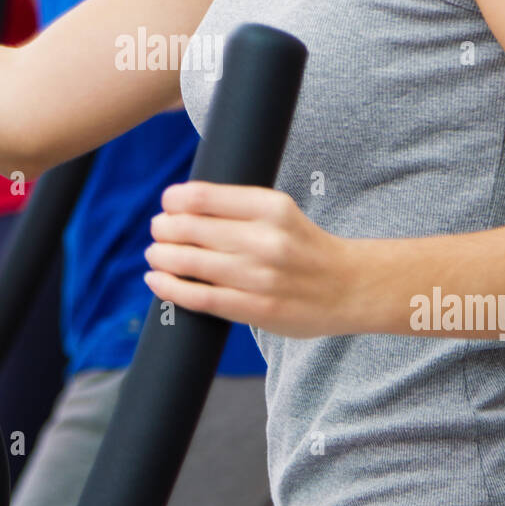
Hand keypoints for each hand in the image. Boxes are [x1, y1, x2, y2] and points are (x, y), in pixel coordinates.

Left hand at [143, 180, 356, 339]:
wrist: (349, 287)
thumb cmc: (305, 247)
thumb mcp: (280, 212)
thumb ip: (239, 208)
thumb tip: (180, 206)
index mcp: (271, 207)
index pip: (204, 197)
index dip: (174, 200)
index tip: (167, 204)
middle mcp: (265, 239)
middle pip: (191, 228)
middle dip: (164, 228)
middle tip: (158, 230)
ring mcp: (260, 276)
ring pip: (190, 263)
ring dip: (161, 256)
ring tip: (154, 254)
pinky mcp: (257, 308)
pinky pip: (200, 298)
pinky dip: (170, 288)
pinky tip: (156, 280)